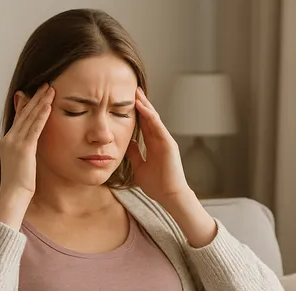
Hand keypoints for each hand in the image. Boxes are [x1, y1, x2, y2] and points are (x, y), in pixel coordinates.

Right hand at [0, 83, 54, 202]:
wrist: (13, 195)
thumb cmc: (18, 185)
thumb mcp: (20, 163)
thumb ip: (23, 152)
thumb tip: (29, 148)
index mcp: (7, 141)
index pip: (18, 118)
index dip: (26, 104)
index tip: (33, 92)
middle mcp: (9, 138)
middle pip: (24, 113)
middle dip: (35, 98)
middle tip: (45, 84)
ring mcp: (15, 142)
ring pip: (30, 117)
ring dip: (41, 102)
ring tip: (50, 89)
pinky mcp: (24, 148)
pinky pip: (35, 128)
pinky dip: (42, 115)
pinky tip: (48, 105)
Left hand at [126, 87, 189, 206]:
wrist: (169, 196)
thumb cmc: (157, 185)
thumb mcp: (139, 167)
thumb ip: (135, 154)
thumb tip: (127, 143)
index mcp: (154, 145)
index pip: (144, 124)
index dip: (136, 112)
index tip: (126, 100)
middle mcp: (160, 140)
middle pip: (149, 117)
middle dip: (141, 103)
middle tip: (132, 88)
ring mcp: (165, 140)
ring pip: (154, 118)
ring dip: (145, 104)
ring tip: (136, 92)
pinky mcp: (168, 143)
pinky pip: (158, 126)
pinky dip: (150, 115)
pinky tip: (142, 106)